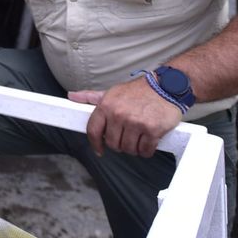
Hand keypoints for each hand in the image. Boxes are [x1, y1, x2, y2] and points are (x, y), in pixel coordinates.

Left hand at [68, 76, 182, 157]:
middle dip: (120, 144)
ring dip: (134, 148)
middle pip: (113, 144)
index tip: (100, 149)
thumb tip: (71, 96)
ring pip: (129, 149)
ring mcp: (135, 123)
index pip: (93, 130)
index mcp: (107, 105)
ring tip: (139, 136)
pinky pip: (145, 151)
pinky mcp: (152, 130)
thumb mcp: (112, 92)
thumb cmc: (138, 92)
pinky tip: (149, 140)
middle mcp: (119, 114)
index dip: (95, 143)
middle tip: (128, 136)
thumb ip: (91, 97)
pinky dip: (147, 150)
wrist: (166, 86)